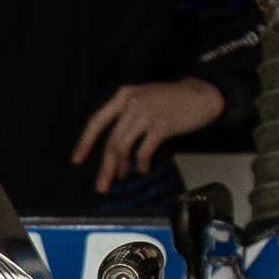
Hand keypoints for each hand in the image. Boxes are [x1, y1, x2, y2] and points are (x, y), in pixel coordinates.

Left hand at [74, 76, 228, 190]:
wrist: (202, 94)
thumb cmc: (173, 100)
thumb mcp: (144, 99)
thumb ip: (127, 116)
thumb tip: (114, 148)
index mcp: (124, 96)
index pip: (97, 121)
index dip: (85, 142)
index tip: (76, 160)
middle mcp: (132, 103)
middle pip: (110, 140)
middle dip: (105, 166)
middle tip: (101, 184)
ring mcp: (146, 113)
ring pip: (123, 147)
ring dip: (121, 167)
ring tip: (124, 175)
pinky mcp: (161, 125)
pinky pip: (143, 151)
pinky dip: (141, 164)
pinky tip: (143, 169)